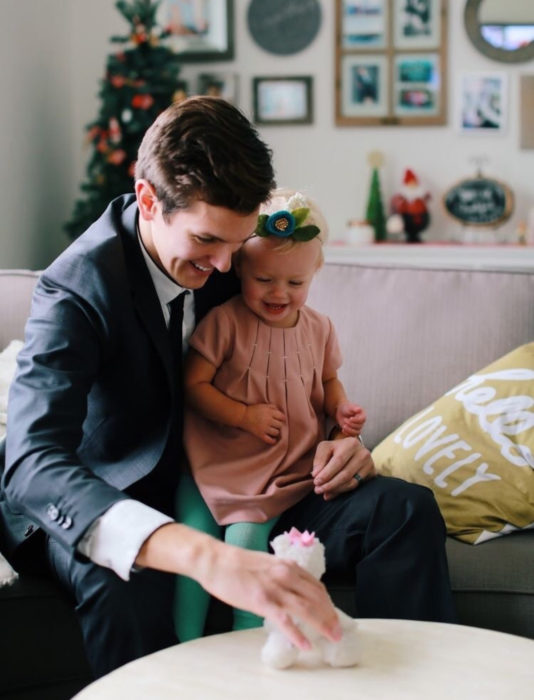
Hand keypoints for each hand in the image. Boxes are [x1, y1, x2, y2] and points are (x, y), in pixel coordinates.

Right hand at [137, 524, 342, 650]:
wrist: (216, 560)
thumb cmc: (237, 563)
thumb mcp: (266, 564)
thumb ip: (281, 574)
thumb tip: (290, 590)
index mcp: (288, 566)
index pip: (316, 586)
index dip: (327, 603)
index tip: (332, 615)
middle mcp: (286, 575)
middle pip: (317, 598)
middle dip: (330, 616)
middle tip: (338, 631)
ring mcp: (275, 588)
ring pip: (306, 608)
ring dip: (322, 625)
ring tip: (332, 638)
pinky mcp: (262, 601)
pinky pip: (284, 620)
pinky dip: (297, 634)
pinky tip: (305, 645)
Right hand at [241, 403, 284, 443]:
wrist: (243, 416)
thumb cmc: (254, 410)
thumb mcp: (264, 405)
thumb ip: (273, 407)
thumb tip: (280, 412)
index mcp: (270, 413)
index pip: (282, 417)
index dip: (282, 418)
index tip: (280, 419)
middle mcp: (268, 420)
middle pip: (280, 425)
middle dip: (279, 425)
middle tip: (276, 425)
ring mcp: (264, 428)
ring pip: (276, 432)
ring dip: (276, 432)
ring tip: (274, 430)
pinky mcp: (260, 434)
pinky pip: (269, 440)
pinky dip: (273, 441)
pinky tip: (274, 440)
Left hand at [311, 436, 375, 499]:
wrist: (353, 450)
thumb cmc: (336, 449)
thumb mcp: (325, 448)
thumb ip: (319, 459)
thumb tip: (316, 474)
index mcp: (351, 444)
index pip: (338, 461)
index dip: (327, 473)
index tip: (316, 482)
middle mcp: (363, 453)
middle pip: (345, 473)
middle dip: (330, 484)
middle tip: (318, 490)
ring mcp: (369, 464)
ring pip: (351, 482)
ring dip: (335, 489)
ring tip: (324, 492)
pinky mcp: (371, 473)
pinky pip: (355, 485)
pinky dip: (342, 490)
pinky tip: (332, 493)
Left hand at [335, 402, 365, 436]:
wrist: (341, 412)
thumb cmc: (346, 408)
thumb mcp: (349, 407)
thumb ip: (354, 408)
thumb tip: (359, 409)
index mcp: (362, 415)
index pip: (362, 420)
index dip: (356, 420)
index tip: (350, 418)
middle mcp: (361, 422)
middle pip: (359, 427)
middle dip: (351, 424)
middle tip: (345, 419)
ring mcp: (357, 427)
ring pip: (356, 432)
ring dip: (349, 430)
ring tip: (344, 426)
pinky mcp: (353, 431)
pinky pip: (352, 435)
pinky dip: (347, 433)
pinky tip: (343, 429)